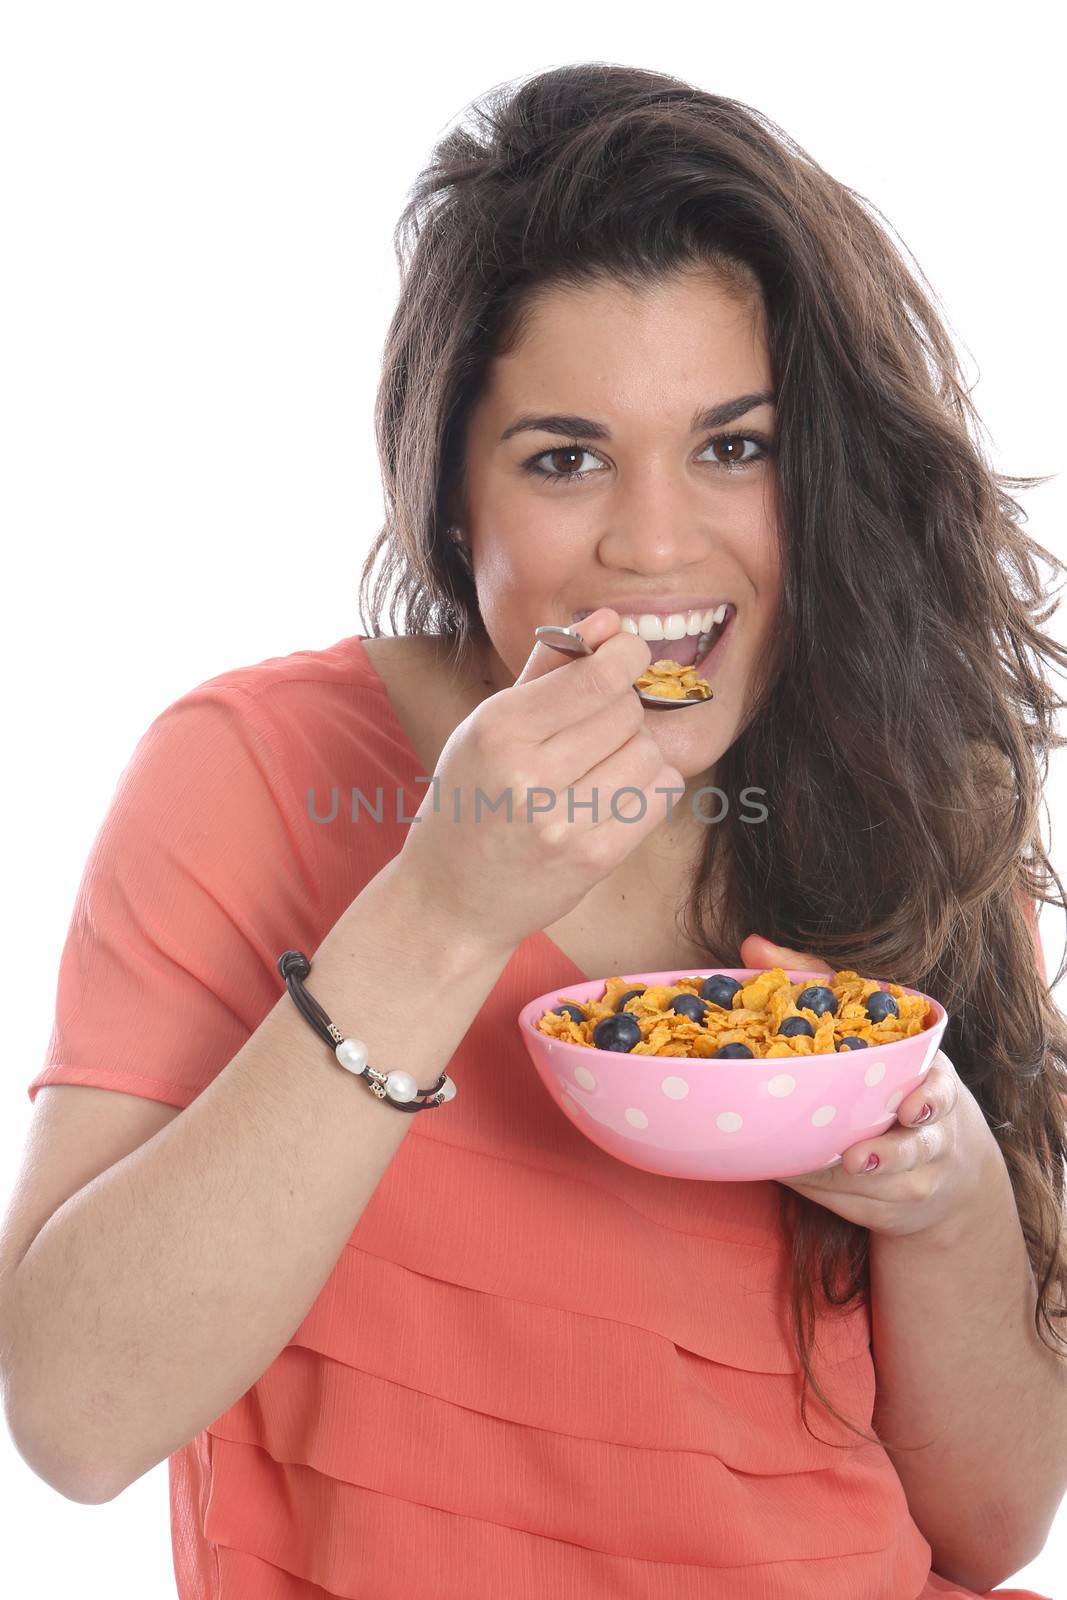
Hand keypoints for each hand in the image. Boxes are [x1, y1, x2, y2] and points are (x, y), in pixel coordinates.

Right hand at [396, 609, 683, 955]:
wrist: (451, 898)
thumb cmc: (472, 799)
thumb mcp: (489, 725)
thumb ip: (550, 667)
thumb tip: (610, 621)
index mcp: (498, 729)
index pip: (599, 675)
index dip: (626, 655)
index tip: (625, 654)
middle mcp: (530, 774)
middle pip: (627, 712)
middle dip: (619, 710)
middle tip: (590, 731)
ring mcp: (564, 821)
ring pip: (649, 752)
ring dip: (635, 752)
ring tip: (597, 768)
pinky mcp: (594, 859)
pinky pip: (661, 795)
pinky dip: (649, 786)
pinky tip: (614, 793)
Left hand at [740, 934, 1002, 1241]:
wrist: (938, 1163)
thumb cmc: (885, 1074)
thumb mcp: (866, 1026)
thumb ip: (815, 980)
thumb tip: (753, 944)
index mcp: (933, 1080)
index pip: (940, 1089)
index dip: (928, 1100)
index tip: (910, 1107)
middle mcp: (934, 1131)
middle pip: (917, 1146)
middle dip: (892, 1154)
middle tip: (859, 1157)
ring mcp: (919, 1175)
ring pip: (885, 1184)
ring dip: (848, 1183)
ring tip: (829, 1174)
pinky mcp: (896, 1208)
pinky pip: (859, 1204)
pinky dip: (830, 1195)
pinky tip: (802, 1179)